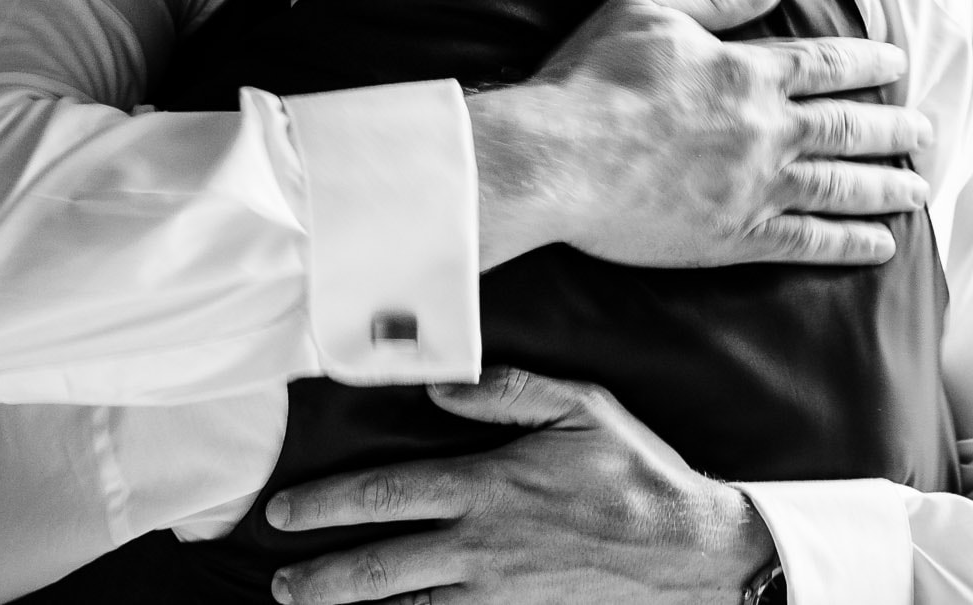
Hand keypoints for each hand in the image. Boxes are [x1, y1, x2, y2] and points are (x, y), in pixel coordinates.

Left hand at [266, 367, 770, 603]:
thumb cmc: (634, 474)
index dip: (327, 503)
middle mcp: (483, 546)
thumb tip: (440, 389)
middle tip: (280, 582)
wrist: (692, 556)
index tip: (283, 512)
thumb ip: (507, 390)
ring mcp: (499, 595)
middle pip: (381, 566)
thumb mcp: (580, 407)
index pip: (387, 494)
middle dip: (321, 576)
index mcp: (488, 486)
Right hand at [468, 0, 931, 268]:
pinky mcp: (735, 236)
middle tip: (927, 130)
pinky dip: (850, 244)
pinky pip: (808, 241)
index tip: (898, 64)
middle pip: (848, 126)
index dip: (867, 61)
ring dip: (888, 186)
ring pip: (841, 185)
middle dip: (894, 127)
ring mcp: (755, 186)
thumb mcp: (647, 12)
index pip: (824, 63)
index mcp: (746, 71)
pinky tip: (881, 245)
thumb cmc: (591, 79)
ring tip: (921, 188)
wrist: (557, 158)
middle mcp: (765, 128)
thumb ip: (714, 1)